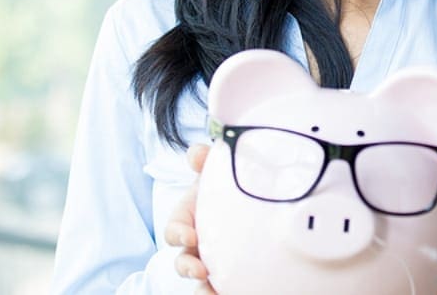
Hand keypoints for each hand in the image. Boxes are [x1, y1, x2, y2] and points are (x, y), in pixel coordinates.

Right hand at [164, 143, 216, 294]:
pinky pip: (223, 288)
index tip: (189, 237)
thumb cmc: (230, 185)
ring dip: (203, 289)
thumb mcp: (218, 170)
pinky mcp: (231, 274)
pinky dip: (221, 293)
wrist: (261, 198)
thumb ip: (206, 160)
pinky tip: (230, 293)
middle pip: (183, 261)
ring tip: (212, 292)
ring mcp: (213, 261)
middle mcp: (198, 244)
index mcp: (190, 219)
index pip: (174, 229)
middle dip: (187, 268)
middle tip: (199, 271)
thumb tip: (196, 154)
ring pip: (201, 280)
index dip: (178, 234)